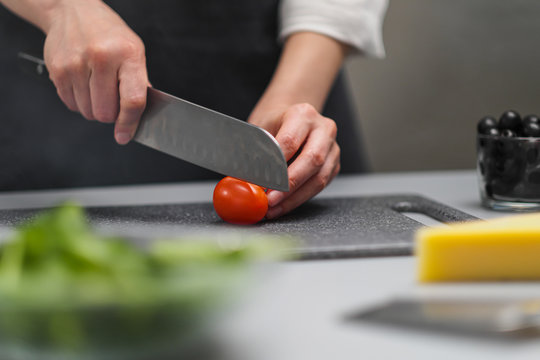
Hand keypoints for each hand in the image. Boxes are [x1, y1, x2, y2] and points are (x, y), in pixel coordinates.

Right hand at [43, 0, 148, 143]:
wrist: (72, 11)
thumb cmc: (108, 34)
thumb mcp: (133, 51)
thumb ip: (139, 83)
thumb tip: (140, 115)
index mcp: (127, 54)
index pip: (132, 100)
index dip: (129, 123)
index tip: (125, 136)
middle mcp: (101, 58)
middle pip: (106, 112)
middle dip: (110, 114)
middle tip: (111, 99)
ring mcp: (76, 64)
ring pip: (87, 112)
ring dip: (93, 108)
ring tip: (96, 87)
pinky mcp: (58, 70)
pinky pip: (71, 104)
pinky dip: (79, 101)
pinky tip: (83, 83)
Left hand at [249, 103, 340, 218]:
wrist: (291, 118)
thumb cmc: (274, 123)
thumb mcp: (260, 127)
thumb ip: (257, 149)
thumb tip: (246, 175)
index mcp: (303, 114)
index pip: (291, 141)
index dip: (276, 165)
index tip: (261, 182)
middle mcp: (323, 129)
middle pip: (312, 160)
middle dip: (289, 185)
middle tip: (270, 200)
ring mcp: (332, 147)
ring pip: (319, 178)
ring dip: (294, 197)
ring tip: (274, 208)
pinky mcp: (333, 165)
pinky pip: (319, 186)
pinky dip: (300, 198)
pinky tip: (283, 205)